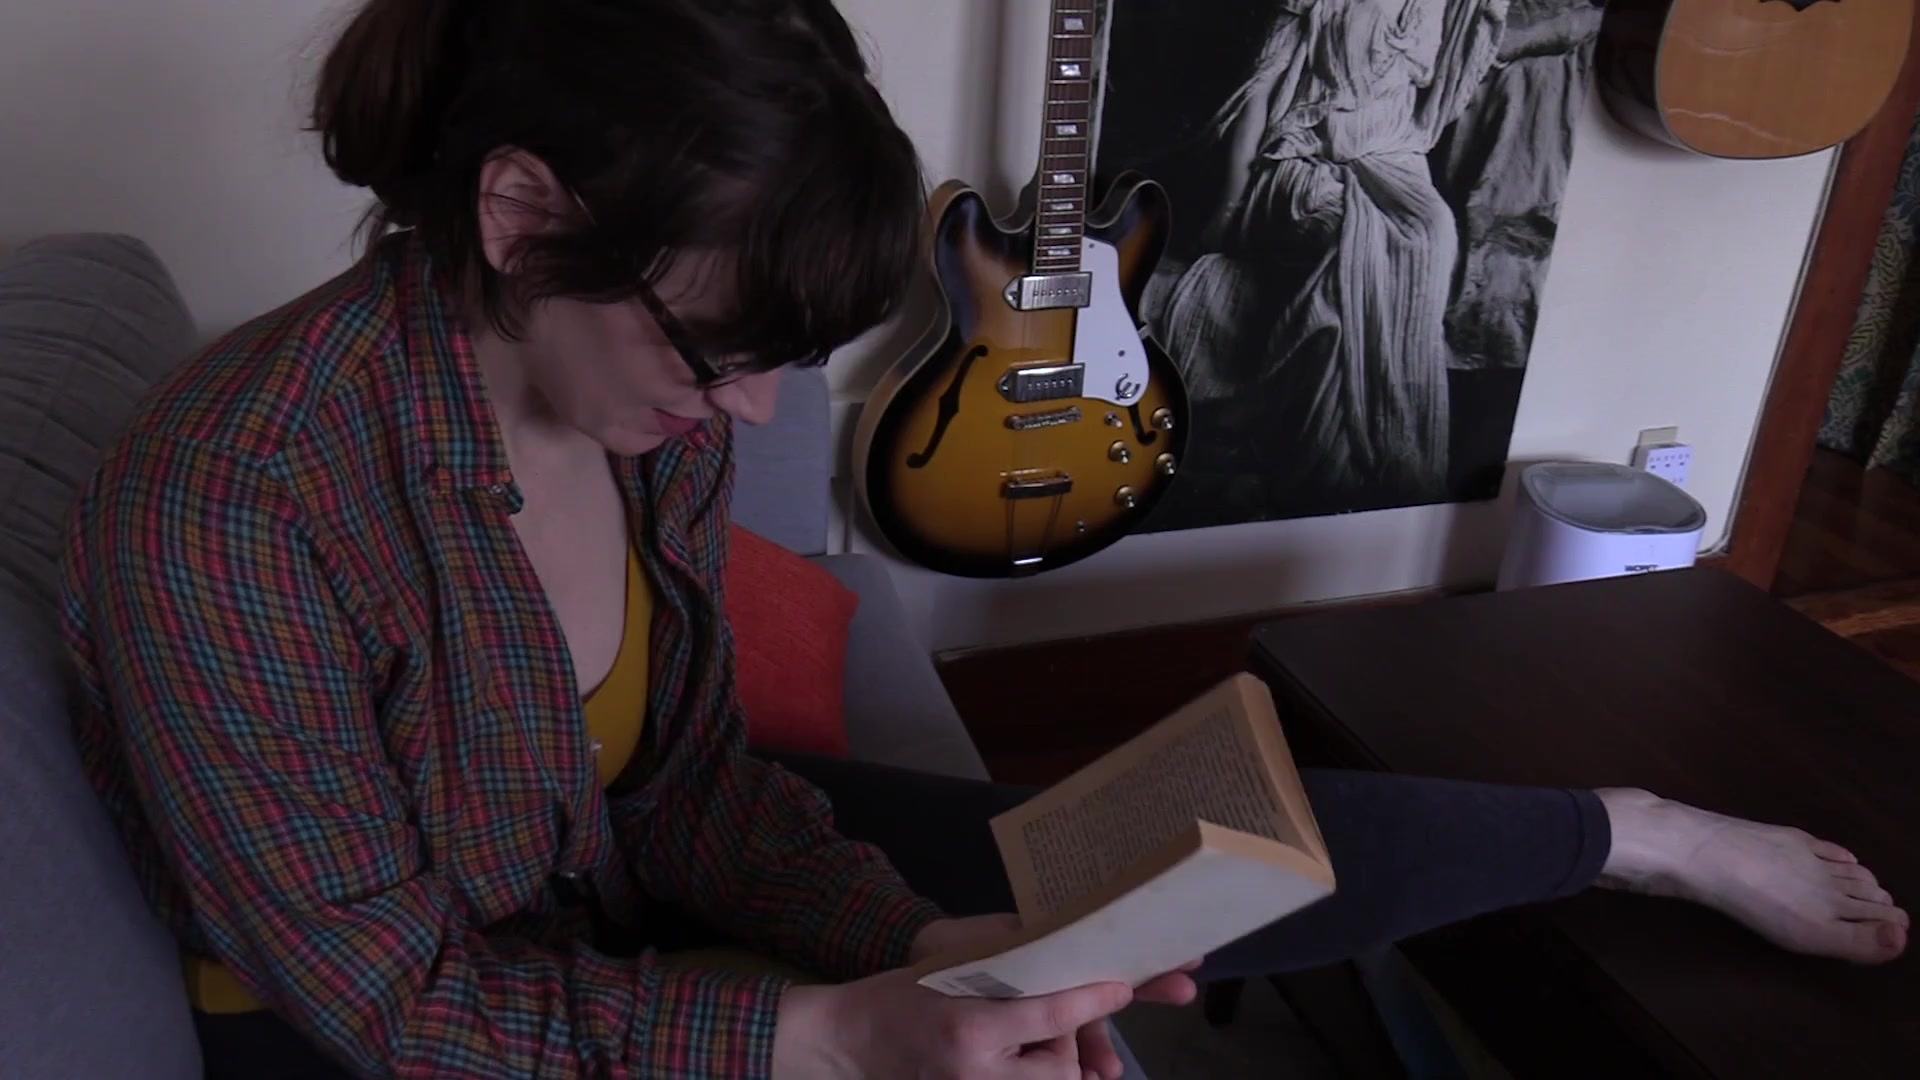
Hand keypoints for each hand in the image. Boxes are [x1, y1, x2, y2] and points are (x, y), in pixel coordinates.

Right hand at [771, 966, 1132, 1079]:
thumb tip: (1057, 942)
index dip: (1091, 1000)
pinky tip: (1024, 1061)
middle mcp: (978, 1074)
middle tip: (1049, 1022)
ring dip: (1052, 1066)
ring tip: (1027, 1044)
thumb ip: (1005, 958)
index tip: (1121, 988)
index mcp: (972, 1029)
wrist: (848, 1042)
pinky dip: (1036, 1077)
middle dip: (1066, 1045)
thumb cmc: (897, 994)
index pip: (1050, 1016)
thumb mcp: (949, 964)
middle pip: (1061, 1069)